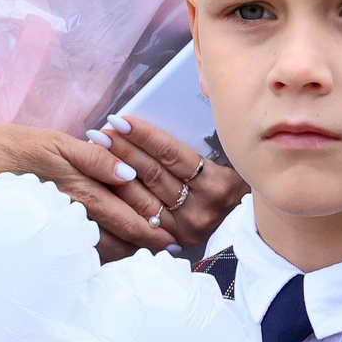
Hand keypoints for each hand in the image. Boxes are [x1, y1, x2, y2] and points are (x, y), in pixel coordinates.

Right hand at [0, 117, 175, 257]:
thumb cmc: (11, 147)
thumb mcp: (54, 141)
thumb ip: (93, 158)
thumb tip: (128, 174)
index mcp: (78, 185)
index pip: (123, 209)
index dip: (149, 223)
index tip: (171, 237)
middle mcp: (70, 211)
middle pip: (116, 234)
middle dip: (144, 244)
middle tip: (170, 254)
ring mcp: (55, 225)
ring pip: (98, 246)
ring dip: (124, 254)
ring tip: (148, 260)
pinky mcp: (42, 231)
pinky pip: (74, 251)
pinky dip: (95, 258)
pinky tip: (108, 262)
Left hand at [86, 112, 245, 249]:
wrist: (244, 216)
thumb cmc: (232, 174)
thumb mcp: (227, 152)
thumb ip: (204, 134)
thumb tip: (179, 100)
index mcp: (218, 183)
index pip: (173, 155)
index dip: (144, 136)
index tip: (121, 120)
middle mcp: (204, 209)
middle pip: (153, 175)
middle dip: (123, 150)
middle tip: (101, 131)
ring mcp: (187, 229)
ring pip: (141, 197)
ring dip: (115, 172)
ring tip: (98, 151)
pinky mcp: (174, 240)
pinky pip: (140, 217)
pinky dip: (120, 198)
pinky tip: (104, 181)